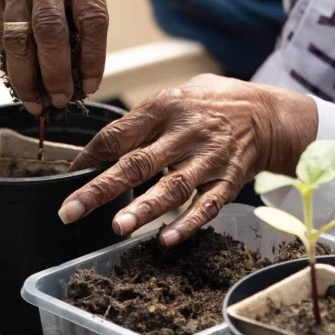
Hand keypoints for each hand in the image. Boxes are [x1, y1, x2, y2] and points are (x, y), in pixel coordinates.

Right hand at [0, 0, 108, 114]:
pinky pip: (1, 24)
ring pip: (18, 32)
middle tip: (61, 101)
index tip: (91, 85)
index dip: (92, 56)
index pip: (90, 15)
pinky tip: (19, 75)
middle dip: (55, 72)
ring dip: (27, 73)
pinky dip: (10, 54)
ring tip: (36, 101)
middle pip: (50, 27)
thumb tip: (82, 62)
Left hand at [59, 74, 318, 245]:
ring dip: (144, 209)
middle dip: (101, 189)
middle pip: (138, 163)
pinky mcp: (228, 180)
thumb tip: (100, 147)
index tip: (68, 176)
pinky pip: (207, 205)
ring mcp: (208, 158)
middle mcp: (185, 132)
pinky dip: (188, 223)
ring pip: (172, 187)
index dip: (90, 156)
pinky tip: (168, 239)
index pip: (119, 134)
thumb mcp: (175, 95)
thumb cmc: (211, 103)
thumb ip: (142, 120)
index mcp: (165, 106)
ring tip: (118, 227)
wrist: (267, 113)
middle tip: (71, 210)